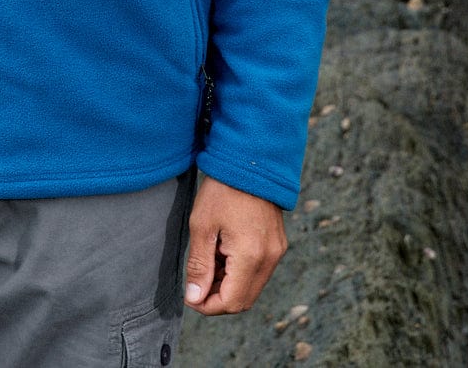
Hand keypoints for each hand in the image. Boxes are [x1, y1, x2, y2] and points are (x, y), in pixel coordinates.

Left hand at [183, 174, 286, 314]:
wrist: (249, 160)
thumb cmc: (222, 189)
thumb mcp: (202, 225)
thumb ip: (199, 265)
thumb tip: (194, 297)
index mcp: (251, 256)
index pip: (232, 302)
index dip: (208, 306)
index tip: (190, 296)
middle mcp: (269, 258)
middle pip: (244, 300)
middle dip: (218, 298)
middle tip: (196, 283)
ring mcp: (276, 251)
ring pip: (252, 286)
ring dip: (228, 285)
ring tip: (207, 262)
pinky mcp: (277, 243)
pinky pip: (259, 271)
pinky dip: (239, 272)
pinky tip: (222, 254)